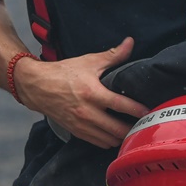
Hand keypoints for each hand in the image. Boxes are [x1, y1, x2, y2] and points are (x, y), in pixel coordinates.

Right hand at [12, 37, 147, 148]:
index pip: (121, 105)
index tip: (149, 112)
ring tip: (132, 130)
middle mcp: (87, 112)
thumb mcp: (88, 62)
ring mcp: (81, 124)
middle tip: (144, 124)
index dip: (138, 110)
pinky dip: (109, 141)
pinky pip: (98, 142)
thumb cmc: (62, 73)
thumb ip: (112, 55)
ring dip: (122, 137)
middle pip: (117, 129)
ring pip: (109, 139)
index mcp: (92, 93)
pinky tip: (115, 134)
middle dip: (133, 129)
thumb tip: (130, 43)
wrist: (36, 86)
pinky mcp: (76, 131)